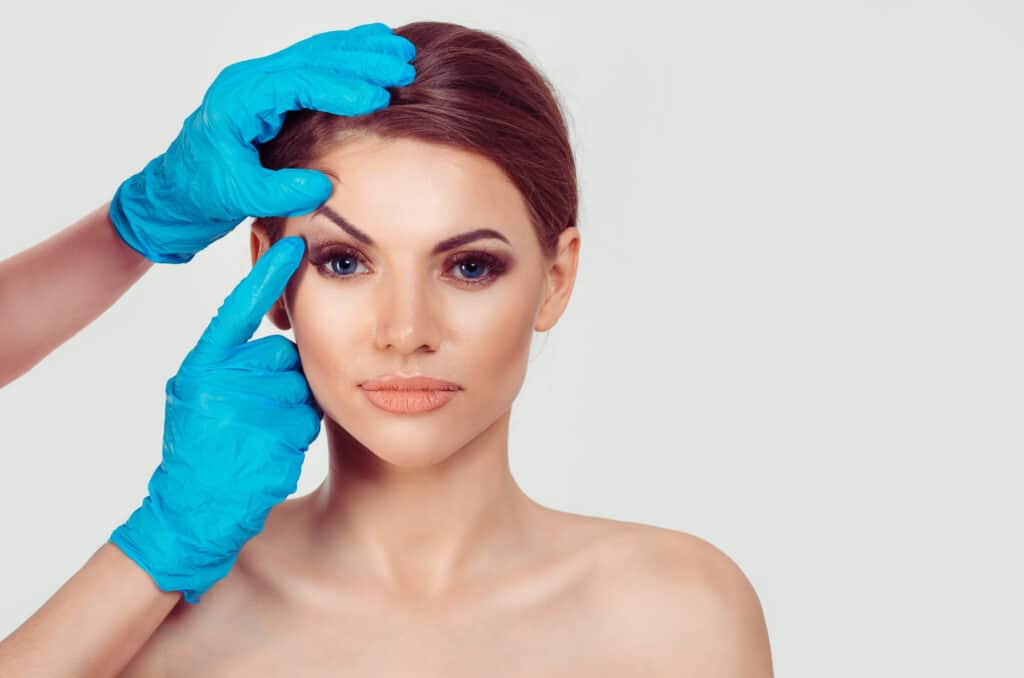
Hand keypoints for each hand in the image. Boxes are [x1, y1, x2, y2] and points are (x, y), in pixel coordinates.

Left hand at [109, 22, 415, 262]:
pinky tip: (376, 51)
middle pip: (313, 57)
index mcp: (239, 99)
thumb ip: (278, 191)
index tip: (376, 98)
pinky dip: (348, 57)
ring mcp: (264, 83)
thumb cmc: (202, 192)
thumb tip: (322, 184)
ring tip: (401, 55)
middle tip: (402, 66)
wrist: (177, 191)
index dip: (339, 87)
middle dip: (361, 60)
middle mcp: (251, 81)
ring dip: (361, 52)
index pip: (296, 82)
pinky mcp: (275, 93)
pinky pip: (316, 66)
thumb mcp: (238, 196)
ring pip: (318, 55)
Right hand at [109, 236, 321, 603]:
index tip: (294, 242)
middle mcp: (222, 383)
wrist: (191, 510)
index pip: (238, 309)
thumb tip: (282, 342)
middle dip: (282, 381)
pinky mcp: (275, 440)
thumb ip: (232, 364)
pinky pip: (307, 422)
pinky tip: (265, 456)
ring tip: (256, 439)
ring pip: (302, 390)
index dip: (267, 276)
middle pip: (285, 356)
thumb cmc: (201, 448)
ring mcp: (249, 412)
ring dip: (292, 413)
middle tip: (252, 416)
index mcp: (201, 365)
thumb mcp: (198, 395)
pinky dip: (295, 439)